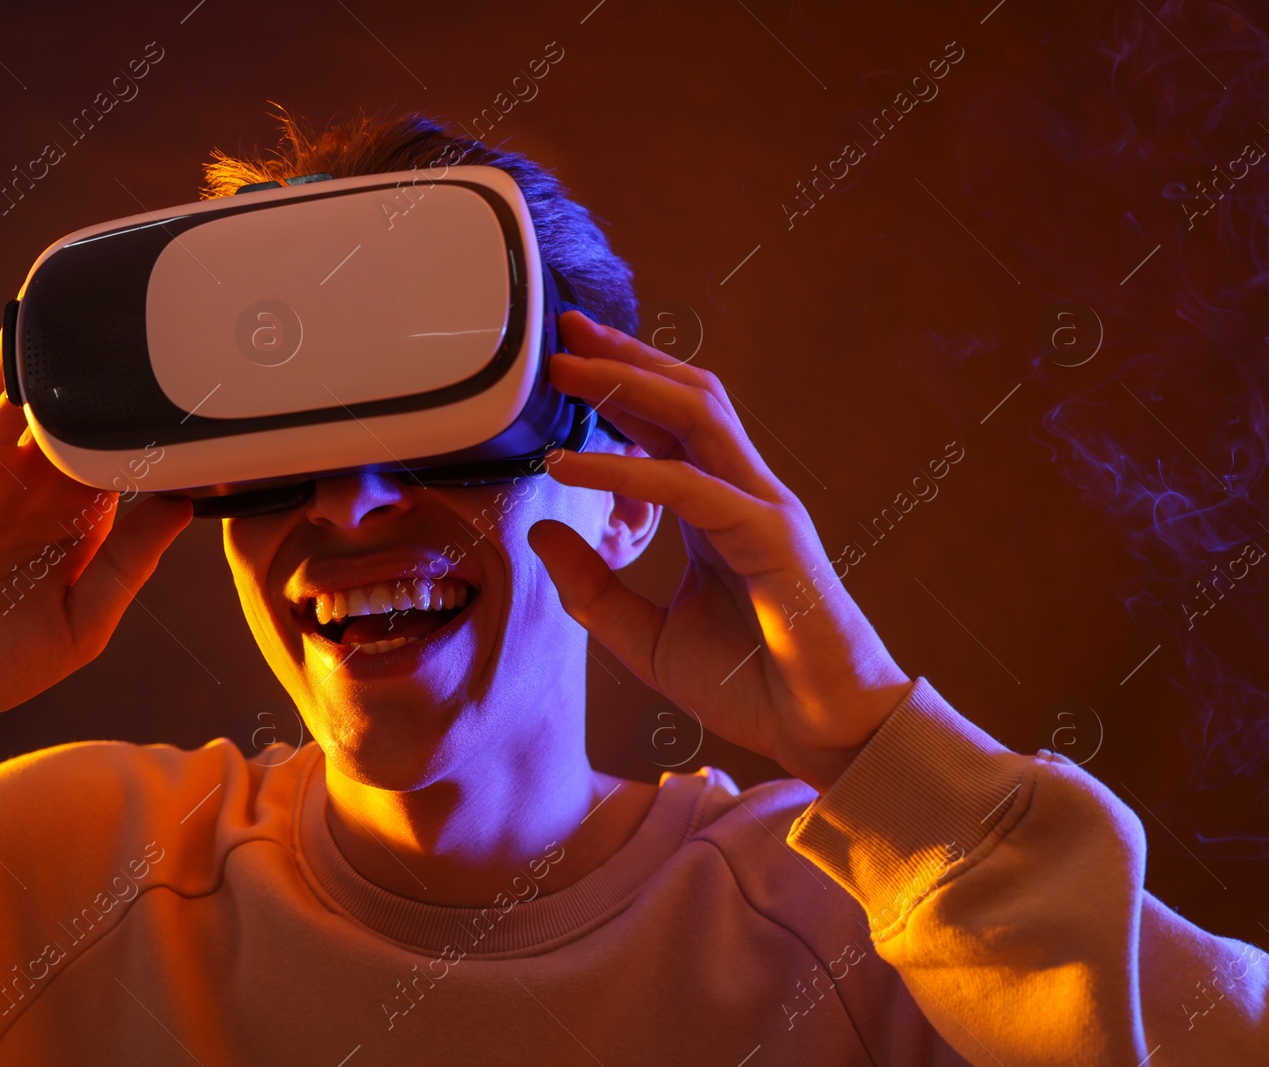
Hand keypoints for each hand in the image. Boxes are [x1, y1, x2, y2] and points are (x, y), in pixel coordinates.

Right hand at [0, 334, 193, 767]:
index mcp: (73, 519)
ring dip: (37, 374)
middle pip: (67, 420)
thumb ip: (129, 564)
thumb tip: (183, 506)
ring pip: (15, 416)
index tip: (186, 386)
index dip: (144, 422)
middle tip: (131, 323)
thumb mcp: (82, 622)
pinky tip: (20, 396)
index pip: (116, 455)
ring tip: (65, 319)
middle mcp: (31, 493)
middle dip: (91, 376)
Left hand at [527, 311, 913, 792]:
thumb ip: (593, 589)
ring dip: (626, 383)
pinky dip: (626, 468)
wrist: (823, 733)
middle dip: (621, 357)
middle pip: (683, 397)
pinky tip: (572, 463)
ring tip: (566, 367)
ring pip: (696, 415)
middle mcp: (742, 494)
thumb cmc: (752, 685)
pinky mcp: (771, 538)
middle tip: (561, 331)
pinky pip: (689, 486)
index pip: (667, 425)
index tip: (565, 358)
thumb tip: (541, 533)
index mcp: (717, 510)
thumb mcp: (645, 639)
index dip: (618, 385)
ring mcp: (761, 508)